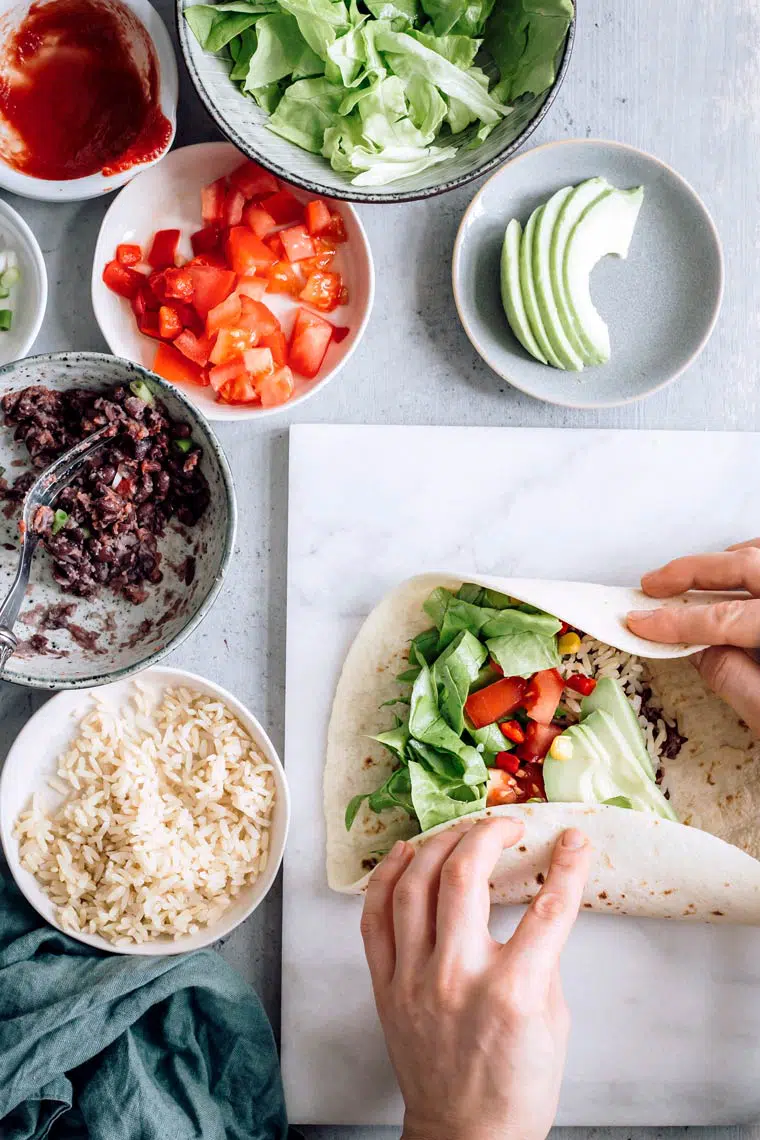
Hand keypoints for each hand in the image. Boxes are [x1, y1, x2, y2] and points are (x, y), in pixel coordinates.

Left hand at [360, 818, 591, 1139]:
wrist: (466, 1137)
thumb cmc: (517, 1087)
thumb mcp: (553, 1022)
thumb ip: (541, 957)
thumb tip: (537, 901)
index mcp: (513, 991)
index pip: (549, 907)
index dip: (569, 864)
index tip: (574, 838)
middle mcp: (458, 976)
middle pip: (466, 876)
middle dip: (490, 833)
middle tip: (508, 825)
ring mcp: (414, 979)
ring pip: (414, 885)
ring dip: (439, 844)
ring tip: (462, 831)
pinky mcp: (385, 986)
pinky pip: (374, 916)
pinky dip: (387, 877)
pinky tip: (407, 853)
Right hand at [627, 540, 759, 735]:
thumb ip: (734, 677)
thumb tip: (695, 646)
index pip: (729, 618)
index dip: (679, 621)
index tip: (641, 623)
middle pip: (751, 566)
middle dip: (694, 571)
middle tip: (652, 585)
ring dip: (726, 563)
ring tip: (687, 580)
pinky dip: (755, 566)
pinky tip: (736, 584)